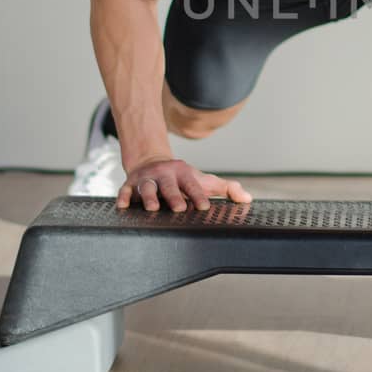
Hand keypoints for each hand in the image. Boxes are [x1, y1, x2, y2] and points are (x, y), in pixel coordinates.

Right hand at [117, 156, 252, 211]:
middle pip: (170, 186)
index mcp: (184, 174)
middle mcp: (165, 176)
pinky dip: (123, 198)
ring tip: (152, 208)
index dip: (199, 195)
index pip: (193, 185)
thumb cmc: (182, 178)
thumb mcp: (203, 179)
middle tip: (179, 208)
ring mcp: (147, 180)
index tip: (205, 207)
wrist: (152, 162)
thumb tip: (248, 199)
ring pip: (146, 188)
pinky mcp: (129, 186)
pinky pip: (124, 191)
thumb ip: (226, 188)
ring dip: (148, 197)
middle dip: (174, 196)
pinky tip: (122, 207)